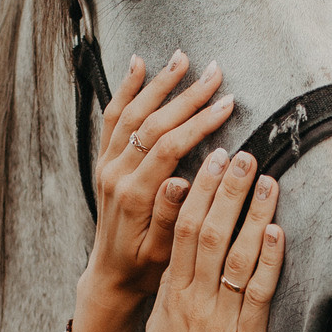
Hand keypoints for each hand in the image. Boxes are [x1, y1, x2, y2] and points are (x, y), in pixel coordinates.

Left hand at [86, 51, 234, 305]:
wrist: (110, 274)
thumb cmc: (143, 267)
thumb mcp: (162, 253)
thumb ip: (169, 216)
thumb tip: (180, 181)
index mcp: (135, 195)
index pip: (169, 146)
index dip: (200, 122)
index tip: (227, 103)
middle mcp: (116, 174)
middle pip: (153, 122)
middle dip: (187, 95)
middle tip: (216, 72)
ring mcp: (107, 164)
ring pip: (132, 113)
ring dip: (158, 83)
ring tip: (182, 58)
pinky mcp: (105, 160)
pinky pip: (113, 117)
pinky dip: (125, 89)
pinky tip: (138, 65)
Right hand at [140, 150, 284, 331]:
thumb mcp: (165, 329)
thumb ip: (179, 292)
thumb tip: (191, 259)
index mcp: (171, 294)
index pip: (182, 229)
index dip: (199, 191)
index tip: (213, 160)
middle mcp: (192, 300)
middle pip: (207, 230)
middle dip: (226, 189)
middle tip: (242, 153)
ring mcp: (218, 318)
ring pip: (233, 253)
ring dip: (252, 212)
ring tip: (267, 177)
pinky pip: (256, 291)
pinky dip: (267, 258)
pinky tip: (276, 230)